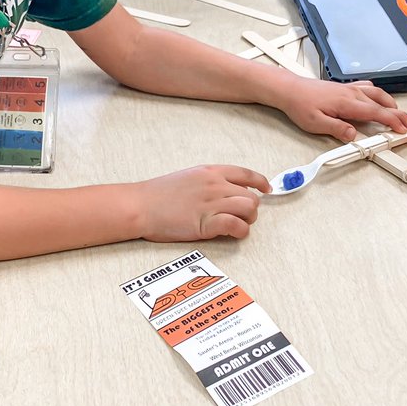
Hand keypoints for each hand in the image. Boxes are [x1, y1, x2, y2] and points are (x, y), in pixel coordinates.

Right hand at [134, 165, 270, 241]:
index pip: (245, 173)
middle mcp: (214, 185)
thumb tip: (227, 190)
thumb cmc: (158, 194)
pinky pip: (236, 225)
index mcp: (210, 172)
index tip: (266, 189)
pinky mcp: (205, 223)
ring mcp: (210, 204)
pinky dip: (240, 231)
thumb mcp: (188, 177)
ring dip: (248, 220)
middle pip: (251, 196)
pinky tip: (232, 233)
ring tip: (236, 225)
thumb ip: (209, 181)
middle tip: (243, 216)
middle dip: (252, 208)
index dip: (260, 182)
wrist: (140, 205)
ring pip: (248, 209)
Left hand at [274, 77, 406, 142]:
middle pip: (382, 104)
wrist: (290, 89)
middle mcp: (351, 93)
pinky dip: (378, 94)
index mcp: (347, 103)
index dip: (393, 121)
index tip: (404, 129)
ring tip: (399, 114)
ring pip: (377, 94)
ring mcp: (349, 89)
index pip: (376, 113)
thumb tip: (353, 135)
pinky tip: (379, 99)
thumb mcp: (315, 123)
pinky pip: (367, 88)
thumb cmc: (300, 105)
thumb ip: (337, 129)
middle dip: (399, 115)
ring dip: (391, 104)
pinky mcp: (345, 88)